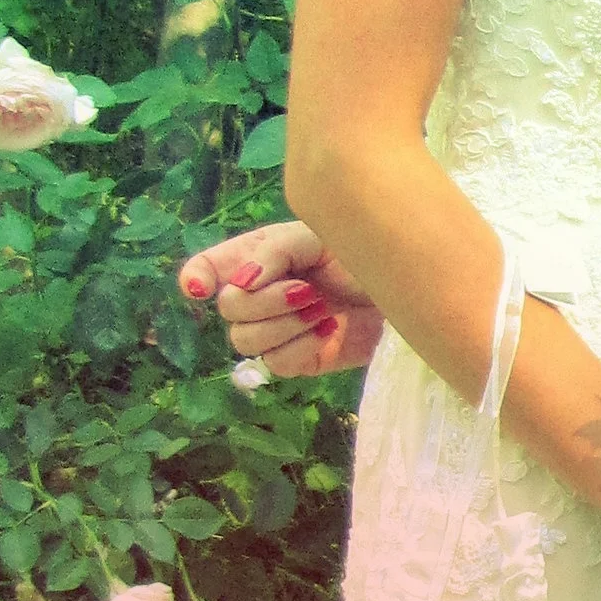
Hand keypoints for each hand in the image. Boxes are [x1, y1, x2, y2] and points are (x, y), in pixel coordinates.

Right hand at [178, 220, 383, 376]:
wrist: (405, 285)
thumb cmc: (360, 250)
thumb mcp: (313, 236)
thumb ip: (271, 254)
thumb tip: (240, 284)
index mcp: (255, 258)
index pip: (205, 270)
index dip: (195, 278)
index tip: (199, 287)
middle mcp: (259, 296)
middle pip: (227, 310)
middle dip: (265, 301)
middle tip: (308, 289)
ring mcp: (277, 330)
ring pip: (246, 341)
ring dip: (284, 323)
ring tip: (321, 306)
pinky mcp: (300, 359)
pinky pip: (277, 364)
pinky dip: (302, 346)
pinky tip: (328, 328)